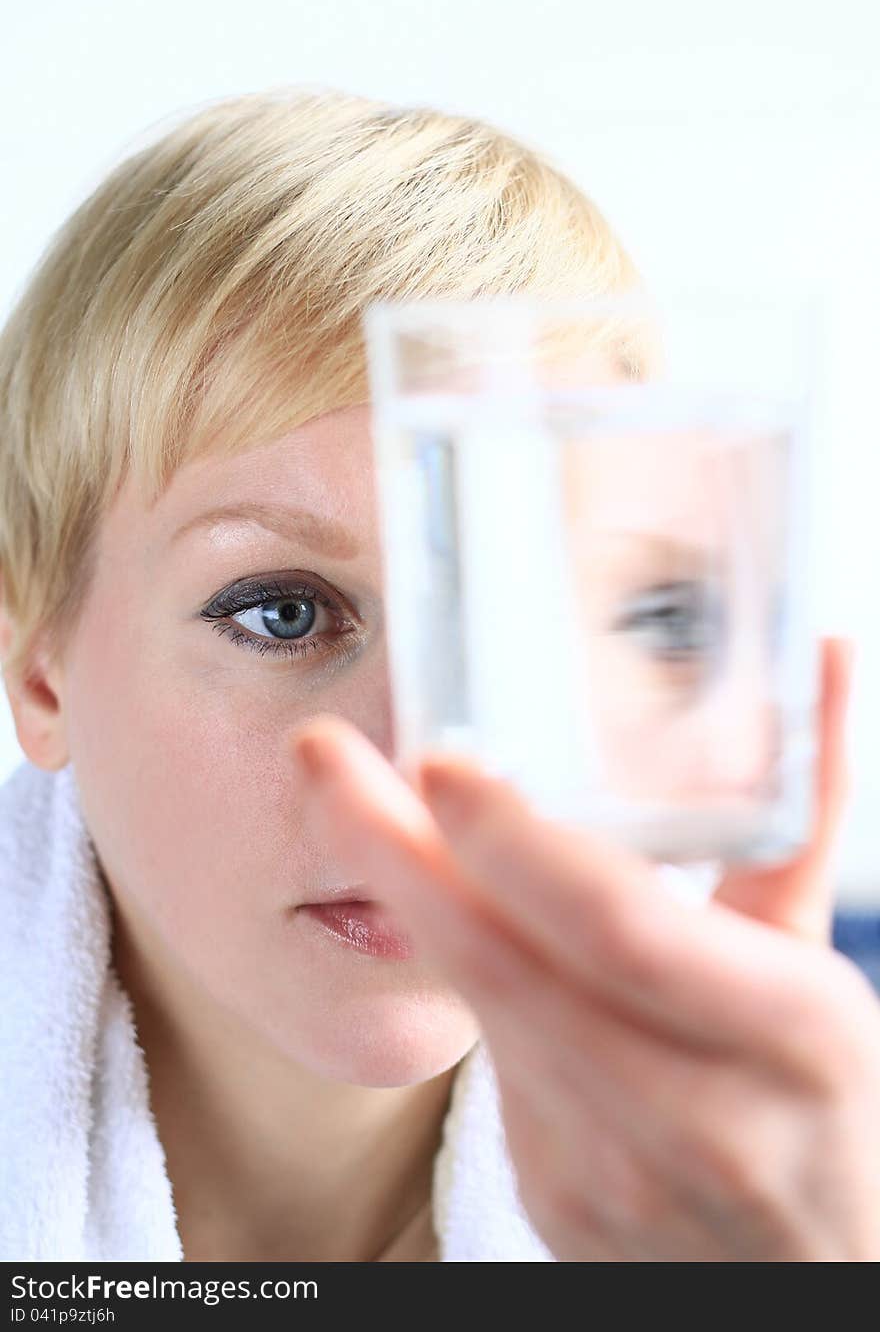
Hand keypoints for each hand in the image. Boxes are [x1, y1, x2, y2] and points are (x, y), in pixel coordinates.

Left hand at [289, 637, 879, 1260]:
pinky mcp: (555, 1197)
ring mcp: (615, 1173)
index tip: (437, 761)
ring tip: (343, 801)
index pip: (623, 931)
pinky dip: (451, 965)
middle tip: (322, 757)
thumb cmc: (832, 1099)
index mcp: (791, 1036)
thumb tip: (824, 657)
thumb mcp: (820, 962)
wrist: (823, 1275)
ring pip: (481, 1013)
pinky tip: (417, 892)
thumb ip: (801, 815)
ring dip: (401, 899)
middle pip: (511, 971)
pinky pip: (488, 1058)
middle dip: (398, 854)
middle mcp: (697, 1116)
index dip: (520, 845)